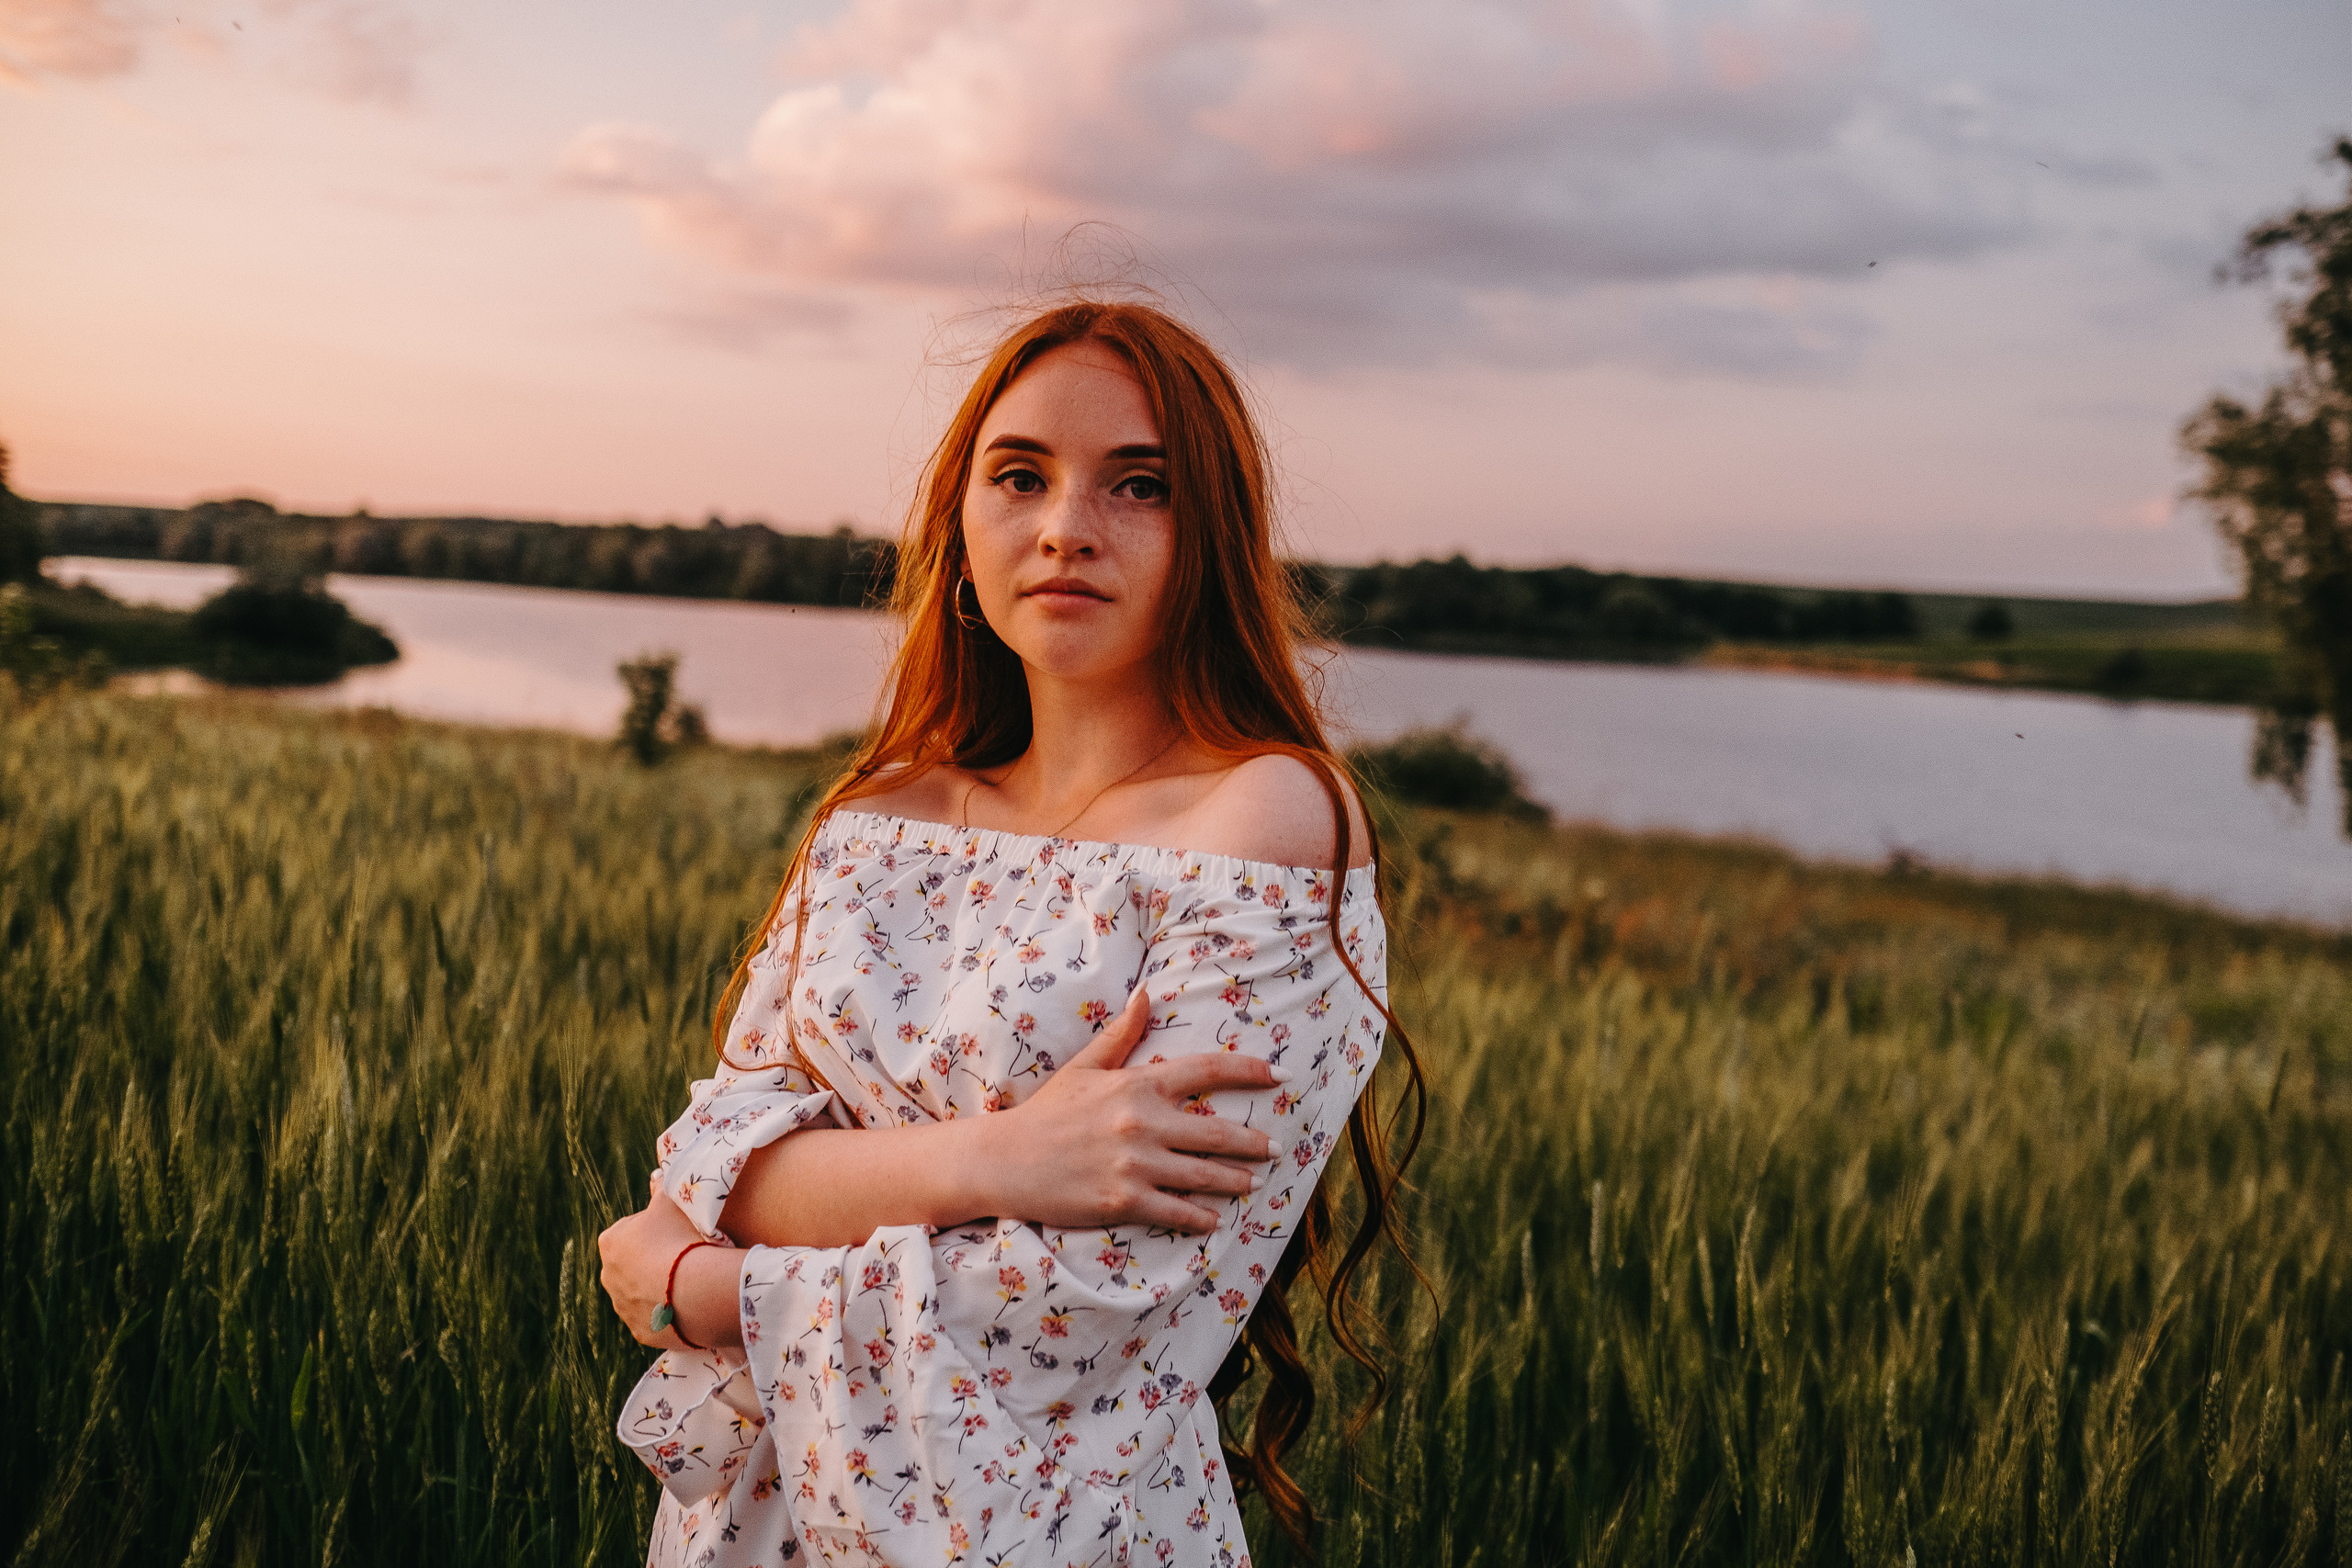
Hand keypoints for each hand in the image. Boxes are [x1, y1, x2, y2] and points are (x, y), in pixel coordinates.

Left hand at [598, 1176, 740, 1349]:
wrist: (694, 1290)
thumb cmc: (680, 1237)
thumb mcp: (671, 1202)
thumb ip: (660, 1186)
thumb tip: (657, 1173)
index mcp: (610, 1242)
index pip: (630, 1230)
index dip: (655, 1229)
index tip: (675, 1232)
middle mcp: (607, 1276)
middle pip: (633, 1263)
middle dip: (653, 1260)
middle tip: (683, 1255)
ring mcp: (622, 1307)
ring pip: (642, 1292)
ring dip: (659, 1286)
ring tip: (688, 1280)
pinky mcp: (640, 1331)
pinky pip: (655, 1317)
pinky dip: (668, 1311)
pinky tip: (687, 1303)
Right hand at [977, 985, 1286, 1233]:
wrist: (1004, 1160)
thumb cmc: (1046, 1112)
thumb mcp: (1084, 1067)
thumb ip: (1121, 1034)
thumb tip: (1146, 993)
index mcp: (1137, 1085)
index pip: (1207, 1070)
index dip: (1249, 1071)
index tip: (1278, 1076)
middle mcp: (1143, 1122)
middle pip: (1219, 1133)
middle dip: (1255, 1143)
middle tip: (1276, 1148)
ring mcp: (1135, 1165)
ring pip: (1205, 1175)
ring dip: (1237, 1181)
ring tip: (1254, 1183)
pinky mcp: (1123, 1201)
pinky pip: (1177, 1211)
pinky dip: (1201, 1216)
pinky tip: (1215, 1218)